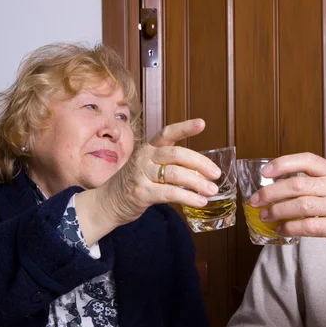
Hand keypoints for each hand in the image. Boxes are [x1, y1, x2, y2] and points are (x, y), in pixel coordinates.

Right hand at [77, 119, 220, 243]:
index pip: (168, 132)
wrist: (109, 202)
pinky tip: (200, 202)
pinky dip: (188, 198)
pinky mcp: (141, 193)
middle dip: (200, 163)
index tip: (202, 124)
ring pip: (175, 174)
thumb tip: (204, 171)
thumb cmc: (136, 182)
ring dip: (198, 183)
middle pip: (177, 154)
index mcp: (150, 147)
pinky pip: (170, 193)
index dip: (185, 127)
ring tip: (212, 190)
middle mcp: (145, 157)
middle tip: (216, 174)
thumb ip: (173, 165)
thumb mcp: (151, 166)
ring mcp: (142, 175)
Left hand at [250, 152, 325, 253]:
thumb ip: (314, 179)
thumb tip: (278, 182)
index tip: (265, 172)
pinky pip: (308, 227)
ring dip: (276, 211)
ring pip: (299, 206)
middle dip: (270, 193)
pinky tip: (281, 229)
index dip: (282, 164)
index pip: (306, 160)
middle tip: (255, 200)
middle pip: (296, 186)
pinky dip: (290, 228)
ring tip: (264, 215)